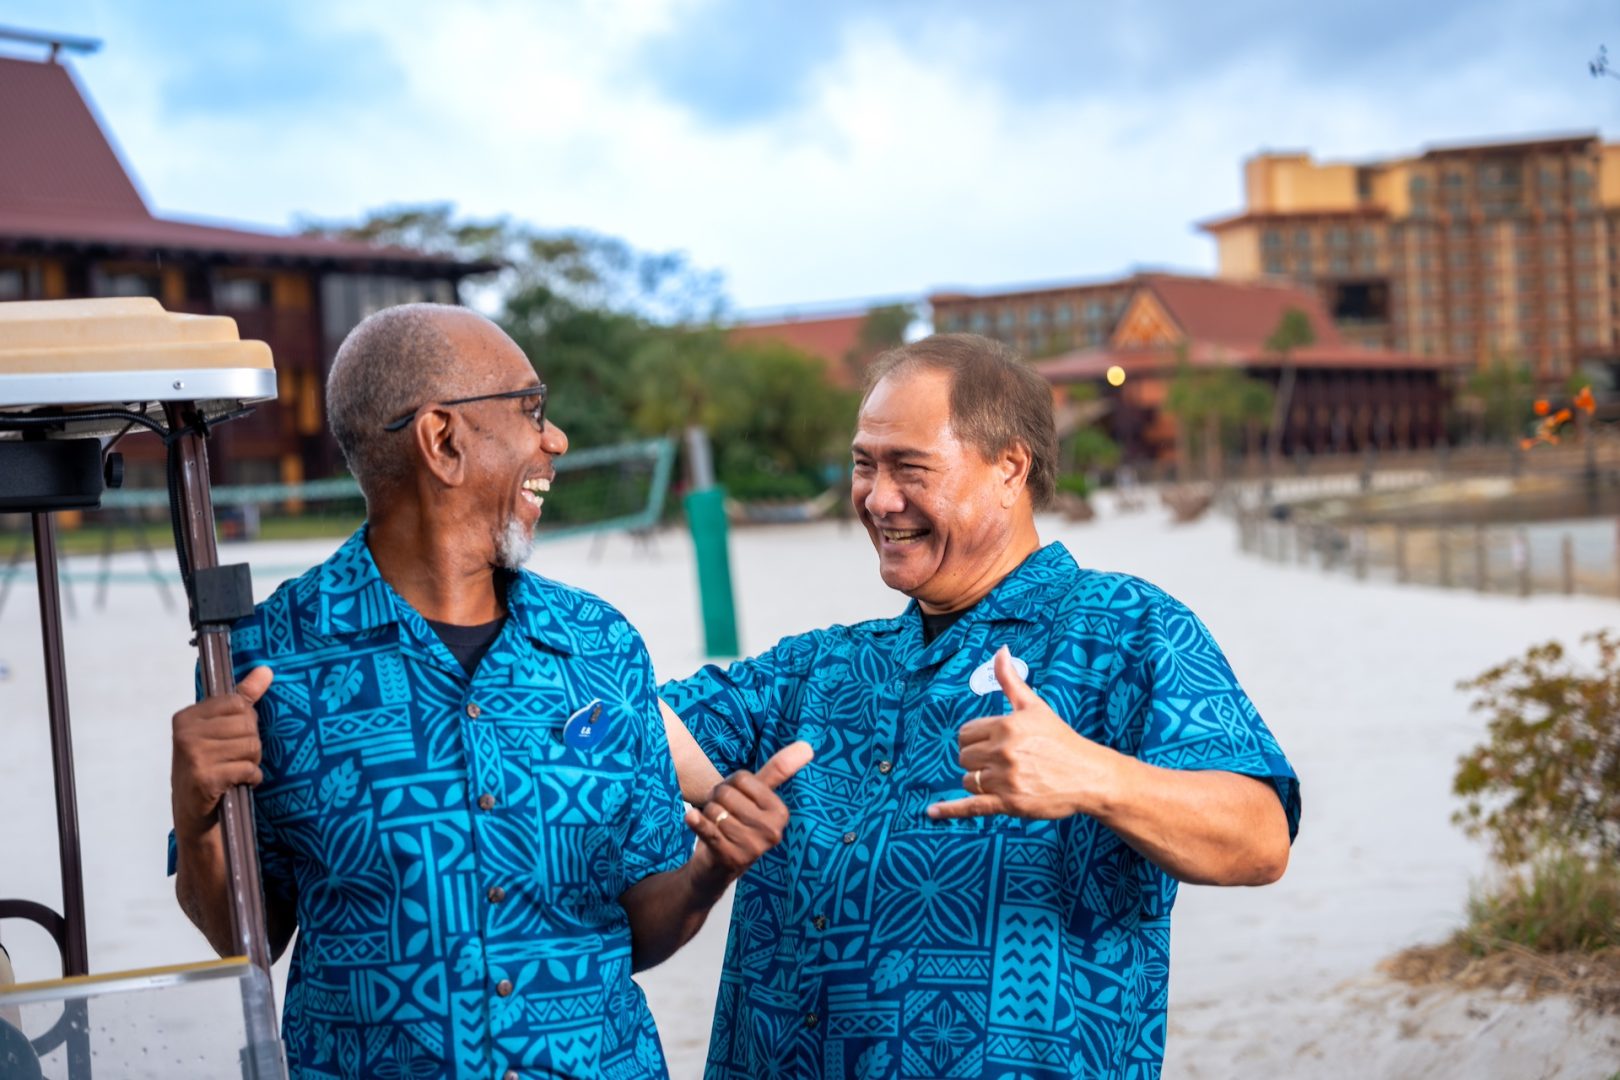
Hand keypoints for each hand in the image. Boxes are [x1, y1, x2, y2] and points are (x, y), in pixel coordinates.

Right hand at [171, 666, 271, 842]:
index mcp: (187, 716)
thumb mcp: (220, 730)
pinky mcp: (205, 778)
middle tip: (235, 759)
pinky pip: (248, 769)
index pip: (239, 703)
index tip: (232, 738)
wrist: (193, 813)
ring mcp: (193, 756)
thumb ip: (243, 698)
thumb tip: (266, 670)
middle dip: (251, 745)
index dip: (245, 723)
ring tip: (235, 771)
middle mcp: (186, 733)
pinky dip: (251, 778)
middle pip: (248, 725)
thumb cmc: (208, 767)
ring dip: (251, 763)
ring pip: (251, 747)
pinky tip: (237, 783)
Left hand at [685, 740, 812, 893]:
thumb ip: (779, 771)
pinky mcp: (730, 859)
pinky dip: (696, 822)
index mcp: (781, 813)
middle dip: (716, 800)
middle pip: (727, 793)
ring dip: (707, 815)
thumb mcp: (759, 798)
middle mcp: (771, 832)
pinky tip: (692, 818)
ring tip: (715, 827)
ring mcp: (752, 848)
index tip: (734, 800)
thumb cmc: (738, 825)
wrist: (717, 869)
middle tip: (721, 815)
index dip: (730, 784)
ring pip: (714, 810)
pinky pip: (708, 829)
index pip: (743, 778)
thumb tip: (807, 746)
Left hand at [927, 647, 1125, 820]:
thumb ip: (1010, 680)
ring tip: (1003, 778)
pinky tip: (932, 812)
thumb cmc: (1061, 740)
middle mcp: (1003, 752)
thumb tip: (1000, 651)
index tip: (990, 744)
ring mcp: (1005, 780)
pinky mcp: (1009, 804)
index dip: (974, 739)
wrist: (1088, 775)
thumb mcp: (1034, 706)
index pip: (966, 733)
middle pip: (963, 756)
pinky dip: (951, 810)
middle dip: (975, 758)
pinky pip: (971, 806)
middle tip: (999, 761)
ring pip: (968, 779)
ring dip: (978, 780)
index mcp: (1005, 726)